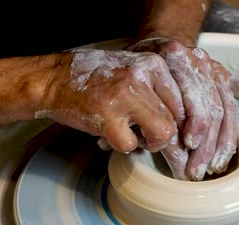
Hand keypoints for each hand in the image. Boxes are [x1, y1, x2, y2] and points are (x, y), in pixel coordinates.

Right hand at [35, 48, 185, 154]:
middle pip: (176, 119)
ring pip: (162, 133)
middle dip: (165, 136)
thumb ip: (157, 88)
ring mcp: (124, 96)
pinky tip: (113, 135)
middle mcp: (142, 77)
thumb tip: (183, 120)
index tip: (177, 134)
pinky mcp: (107, 116)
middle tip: (151, 138)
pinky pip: (131, 144)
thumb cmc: (94, 78)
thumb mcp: (132, 70)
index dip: (183, 123)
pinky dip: (123, 146)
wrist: (54, 79)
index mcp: (153, 64)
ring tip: (136, 137)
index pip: (185, 100)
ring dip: (150, 143)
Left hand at [127, 38, 238, 180]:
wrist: (157, 44)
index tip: (188, 148)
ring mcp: (214, 70)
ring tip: (218, 165)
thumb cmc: (141, 69)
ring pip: (228, 108)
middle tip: (199, 170)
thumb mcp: (130, 83)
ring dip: (225, 140)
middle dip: (207, 144)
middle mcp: (198, 62)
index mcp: (173, 59)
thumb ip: (126, 112)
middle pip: (211, 108)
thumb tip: (111, 145)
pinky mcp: (223, 76)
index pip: (190, 99)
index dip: (192, 126)